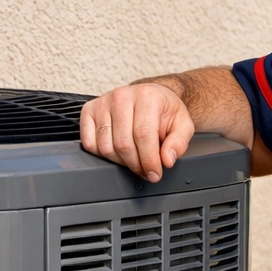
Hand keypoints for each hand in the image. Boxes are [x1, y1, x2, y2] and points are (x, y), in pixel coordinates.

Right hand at [81, 82, 195, 181]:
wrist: (150, 96)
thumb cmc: (164, 110)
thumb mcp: (182, 124)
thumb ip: (178, 143)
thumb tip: (166, 159)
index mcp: (146, 96)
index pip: (143, 135)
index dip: (149, 160)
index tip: (155, 173)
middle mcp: (121, 96)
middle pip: (123, 144)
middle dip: (136, 164)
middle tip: (145, 170)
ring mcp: (102, 103)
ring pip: (105, 147)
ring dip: (120, 162)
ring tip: (133, 159)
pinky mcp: (89, 111)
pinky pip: (89, 143)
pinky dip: (102, 155)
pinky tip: (117, 152)